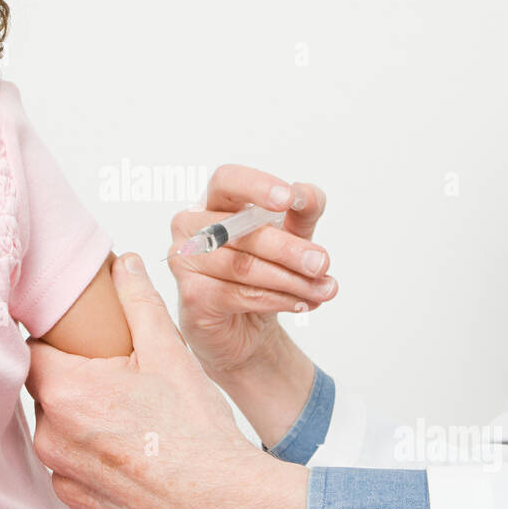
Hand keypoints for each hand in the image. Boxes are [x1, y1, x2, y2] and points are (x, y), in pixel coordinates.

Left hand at [25, 252, 307, 508]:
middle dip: (77, 383)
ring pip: (62, 437)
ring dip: (85, 427)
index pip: (33, 351)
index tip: (78, 339)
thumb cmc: (198, 437)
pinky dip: (98, 465)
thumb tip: (125, 265)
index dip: (55, 340)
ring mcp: (65, 481)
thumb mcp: (170, 353)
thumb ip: (139, 302)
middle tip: (120, 380)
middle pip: (49, 394)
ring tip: (134, 424)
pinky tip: (136, 460)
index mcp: (65, 393)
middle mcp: (52, 440)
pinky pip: (77, 476)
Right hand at [169, 165, 335, 380]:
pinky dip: (276, 299)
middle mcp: (191, 227)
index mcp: (214, 202)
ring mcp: (185, 261)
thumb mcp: (292, 235)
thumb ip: (303, 210)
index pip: (227, 180)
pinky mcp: (191, 296)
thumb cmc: (263, 271)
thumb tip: (307, 194)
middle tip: (322, 263)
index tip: (289, 199)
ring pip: (242, 266)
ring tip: (322, 289)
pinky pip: (239, 294)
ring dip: (290, 280)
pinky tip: (300, 303)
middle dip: (288, 248)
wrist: (247, 328)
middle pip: (239, 230)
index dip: (256, 186)